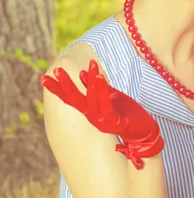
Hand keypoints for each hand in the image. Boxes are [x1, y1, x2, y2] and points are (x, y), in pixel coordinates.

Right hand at [41, 60, 163, 168]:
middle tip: (56, 71)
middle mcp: (92, 117)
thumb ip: (98, 88)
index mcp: (90, 111)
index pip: (70, 98)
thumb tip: (81, 73)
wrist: (145, 132)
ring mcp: (102, 121)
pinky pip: (105, 104)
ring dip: (88, 81)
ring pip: (91, 100)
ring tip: (87, 64)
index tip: (44, 77)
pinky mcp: (114, 123)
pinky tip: (99, 77)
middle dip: (65, 85)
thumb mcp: (111, 97)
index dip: (58, 89)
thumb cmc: (127, 113)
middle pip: (75, 100)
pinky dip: (101, 90)